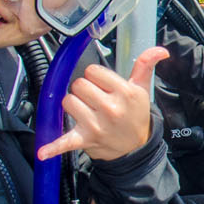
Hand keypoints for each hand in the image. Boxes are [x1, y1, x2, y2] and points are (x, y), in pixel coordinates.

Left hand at [36, 47, 169, 161]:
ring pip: (68, 101)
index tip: (103, 86)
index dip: (96, 77)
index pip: (93, 71)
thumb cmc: (135, 115)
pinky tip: (43, 152)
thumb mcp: (142, 89)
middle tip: (96, 100)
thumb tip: (160, 51)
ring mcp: (97, 124)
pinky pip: (65, 142)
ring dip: (74, 105)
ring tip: (88, 112)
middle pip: (78, 84)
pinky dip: (54, 147)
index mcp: (125, 92)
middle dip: (85, 91)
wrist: (135, 147)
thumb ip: (145, 66)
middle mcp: (111, 108)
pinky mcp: (85, 139)